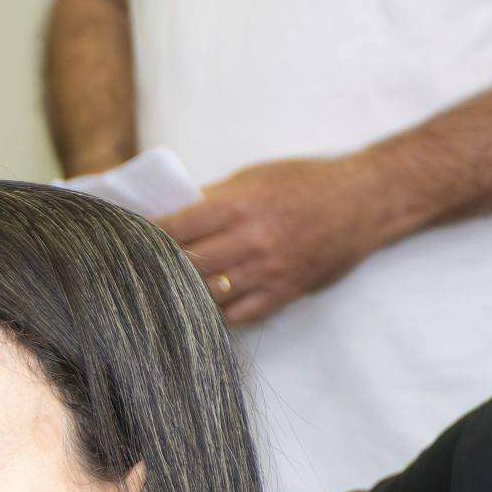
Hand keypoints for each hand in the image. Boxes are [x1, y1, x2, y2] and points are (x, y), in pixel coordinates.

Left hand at [159, 154, 393, 327]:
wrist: (366, 200)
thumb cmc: (306, 182)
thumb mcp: (255, 177)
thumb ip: (213, 198)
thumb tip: (170, 210)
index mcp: (238, 206)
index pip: (176, 227)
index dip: (147, 237)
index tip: (125, 242)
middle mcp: (251, 240)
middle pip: (187, 265)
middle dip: (159, 269)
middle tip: (136, 275)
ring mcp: (268, 269)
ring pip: (209, 294)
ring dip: (184, 295)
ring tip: (162, 296)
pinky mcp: (286, 291)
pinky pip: (240, 314)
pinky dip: (218, 313)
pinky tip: (203, 308)